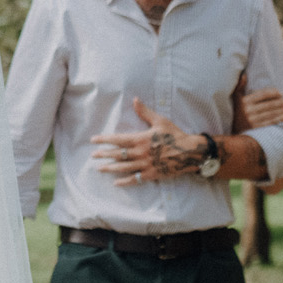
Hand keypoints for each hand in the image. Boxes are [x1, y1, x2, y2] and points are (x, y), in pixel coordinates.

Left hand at [91, 98, 210, 184]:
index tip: (93, 140)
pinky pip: (135, 179)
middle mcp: (140, 153)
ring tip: (99, 168)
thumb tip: (135, 100)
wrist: (190, 152)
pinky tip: (115, 183)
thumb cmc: (175, 135)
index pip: (117, 140)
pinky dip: (125, 181)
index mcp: (141, 139)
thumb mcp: (160, 121)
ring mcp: (145, 165)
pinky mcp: (151, 174)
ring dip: (110, 168)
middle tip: (93, 156)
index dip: (104, 140)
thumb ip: (145, 112)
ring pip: (123, 167)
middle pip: (117, 155)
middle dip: (104, 155)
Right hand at [235, 86, 282, 130]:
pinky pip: (269, 122)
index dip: (273, 93)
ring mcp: (252, 119)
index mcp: (245, 101)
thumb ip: (239, 86)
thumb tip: (244, 75)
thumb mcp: (236, 97)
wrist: (233, 127)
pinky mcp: (255, 127)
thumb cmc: (237, 109)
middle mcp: (248, 110)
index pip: (262, 95)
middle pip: (268, 105)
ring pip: (270, 113)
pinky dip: (279, 119)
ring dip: (280, 110)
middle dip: (279, 102)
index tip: (281, 93)